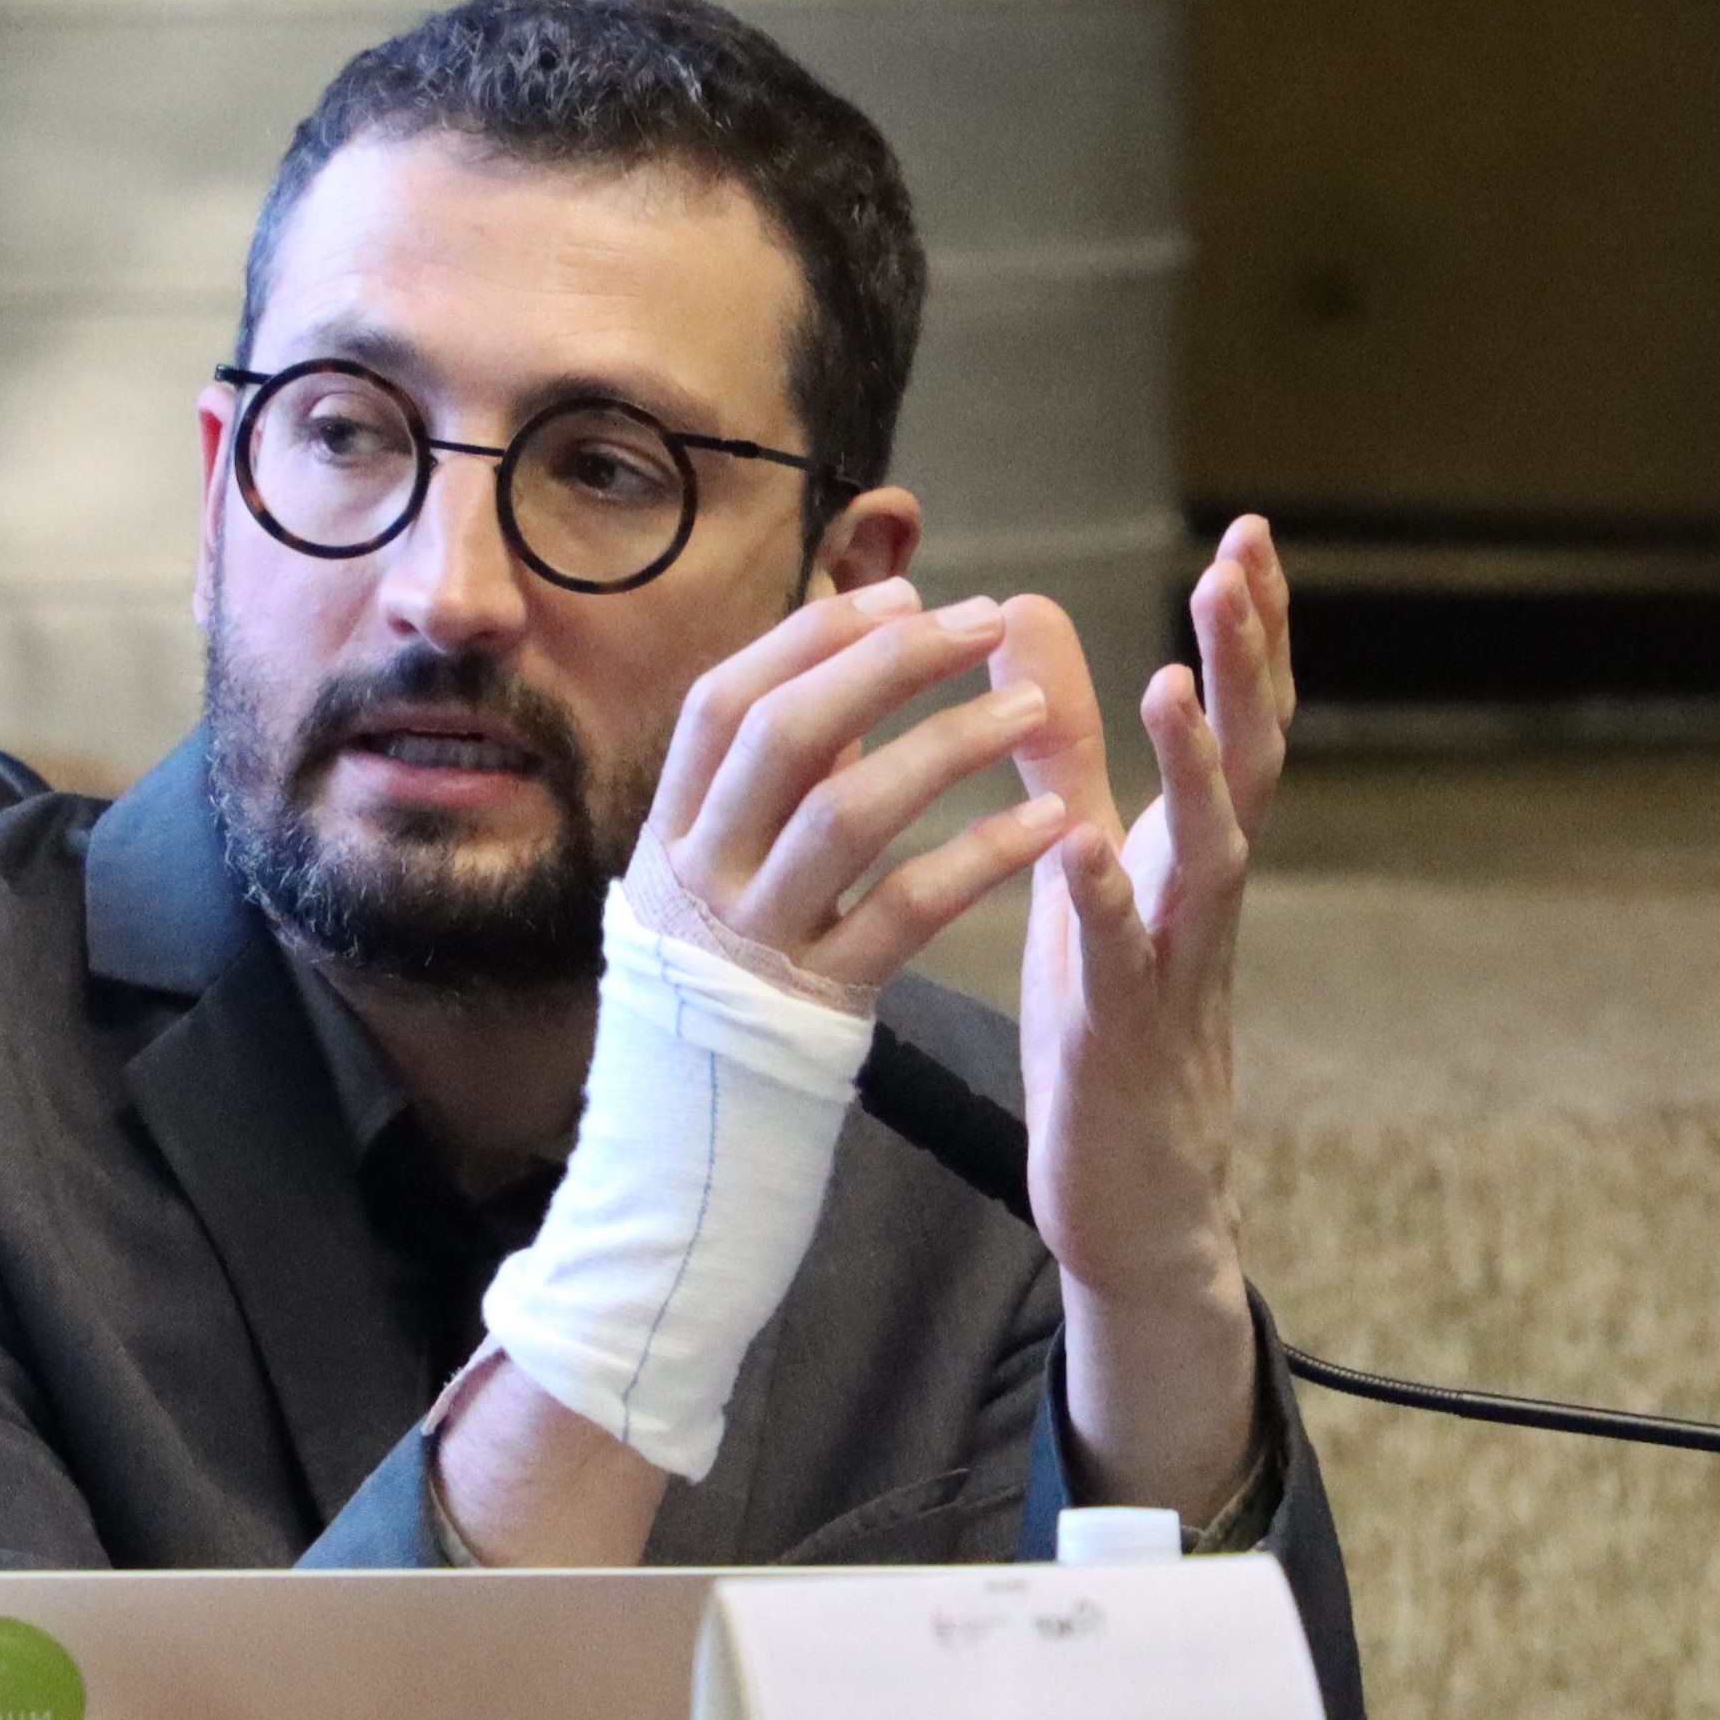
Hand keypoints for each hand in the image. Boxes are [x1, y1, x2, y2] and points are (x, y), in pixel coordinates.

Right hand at [650, 577, 1071, 987]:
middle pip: (786, 737)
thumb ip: (775, 775)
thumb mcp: (720, 867)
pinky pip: (907, 912)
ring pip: (848, 815)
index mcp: (672, 827)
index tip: (902, 593)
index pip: (724, 702)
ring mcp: (758, 938)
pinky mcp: (822, 1000)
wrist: (695, 1126)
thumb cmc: (726, 969)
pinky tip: (1047, 822)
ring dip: (947, 745)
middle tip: (984, 622)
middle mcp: (703, 873)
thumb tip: (843, 652)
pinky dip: (979, 857)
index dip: (810, 639)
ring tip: (1034, 707)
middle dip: (890, 665)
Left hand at [997, 515, 1295, 1512]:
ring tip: (1177, 681)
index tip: (1249, 533)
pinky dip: (1107, 906)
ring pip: (1210, 858)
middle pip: (1246, 766)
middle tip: (1240, 563)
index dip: (1248, 635)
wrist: (1140, 1198)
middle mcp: (1200, 901)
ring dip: (1194, 771)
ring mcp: (1173, 971)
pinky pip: (1123, 966)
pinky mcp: (1122, 1041)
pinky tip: (1084, 852)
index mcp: (1186, 855)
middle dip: (1248, 664)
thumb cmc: (1113, 1024)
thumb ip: (1061, 751)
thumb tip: (1030, 615)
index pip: (1233, 725)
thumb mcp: (1086, 868)